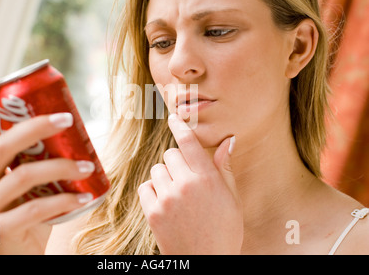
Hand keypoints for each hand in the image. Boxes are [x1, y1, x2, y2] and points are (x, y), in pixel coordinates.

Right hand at [0, 67, 93, 254]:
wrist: (24, 252)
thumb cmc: (35, 209)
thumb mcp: (36, 180)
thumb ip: (45, 156)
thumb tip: (79, 127)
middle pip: (2, 145)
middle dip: (35, 127)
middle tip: (67, 118)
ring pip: (22, 176)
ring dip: (61, 167)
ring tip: (88, 165)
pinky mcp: (0, 229)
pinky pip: (34, 210)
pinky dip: (63, 201)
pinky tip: (84, 197)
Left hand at [138, 115, 242, 254]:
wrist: (206, 262)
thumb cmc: (224, 231)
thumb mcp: (232, 199)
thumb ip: (225, 168)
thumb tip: (229, 140)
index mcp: (207, 179)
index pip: (189, 143)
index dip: (180, 126)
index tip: (173, 117)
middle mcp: (186, 185)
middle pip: (171, 154)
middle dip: (177, 162)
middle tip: (187, 180)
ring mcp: (167, 199)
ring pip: (157, 170)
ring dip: (165, 177)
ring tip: (177, 195)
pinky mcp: (152, 213)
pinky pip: (146, 187)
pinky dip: (153, 191)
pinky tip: (165, 203)